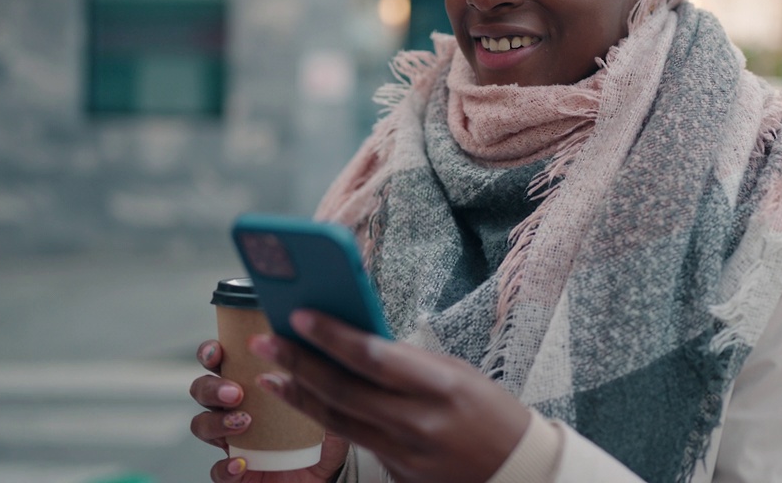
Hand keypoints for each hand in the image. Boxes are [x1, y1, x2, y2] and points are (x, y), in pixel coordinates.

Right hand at [189, 339, 349, 482]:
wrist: (325, 474)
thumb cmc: (320, 433)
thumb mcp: (325, 401)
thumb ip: (315, 380)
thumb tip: (305, 352)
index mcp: (250, 384)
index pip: (219, 361)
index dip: (210, 353)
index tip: (218, 353)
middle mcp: (234, 408)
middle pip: (201, 390)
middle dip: (212, 388)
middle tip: (236, 392)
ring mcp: (231, 440)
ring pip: (201, 426)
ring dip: (215, 422)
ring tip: (244, 422)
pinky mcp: (234, 472)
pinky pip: (216, 471)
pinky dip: (224, 467)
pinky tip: (241, 463)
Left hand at [251, 311, 531, 482]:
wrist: (516, 470)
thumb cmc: (490, 411)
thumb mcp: (458, 373)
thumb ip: (407, 362)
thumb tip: (354, 340)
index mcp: (441, 386)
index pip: (373, 356)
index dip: (331, 336)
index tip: (299, 315)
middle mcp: (418, 422)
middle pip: (343, 390)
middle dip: (298, 362)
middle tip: (265, 341)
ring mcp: (405, 454)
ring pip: (338, 419)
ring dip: (299, 395)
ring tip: (271, 374)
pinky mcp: (397, 474)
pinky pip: (354, 441)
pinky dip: (326, 418)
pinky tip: (305, 401)